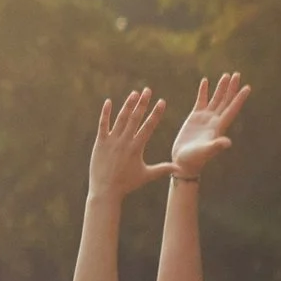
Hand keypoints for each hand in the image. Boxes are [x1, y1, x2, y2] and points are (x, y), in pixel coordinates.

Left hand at [86, 87, 169, 205]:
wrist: (105, 190)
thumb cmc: (127, 184)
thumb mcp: (147, 175)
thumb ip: (163, 169)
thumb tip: (180, 168)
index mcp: (137, 147)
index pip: (149, 126)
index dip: (156, 113)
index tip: (162, 101)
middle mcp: (124, 141)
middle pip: (135, 118)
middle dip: (143, 103)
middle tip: (148, 90)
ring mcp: (111, 141)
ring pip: (120, 119)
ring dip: (127, 105)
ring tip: (134, 93)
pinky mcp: (100, 142)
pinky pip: (103, 125)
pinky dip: (105, 113)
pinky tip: (108, 102)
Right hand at [167, 72, 249, 182]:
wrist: (184, 162)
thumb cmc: (195, 159)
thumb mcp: (205, 152)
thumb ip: (216, 146)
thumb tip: (228, 142)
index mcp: (219, 126)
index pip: (232, 109)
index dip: (239, 98)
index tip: (247, 87)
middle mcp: (215, 120)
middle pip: (226, 100)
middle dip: (232, 88)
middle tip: (237, 74)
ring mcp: (205, 118)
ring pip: (216, 99)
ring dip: (221, 87)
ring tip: (226, 75)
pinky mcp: (194, 117)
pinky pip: (201, 100)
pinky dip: (203, 91)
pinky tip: (205, 81)